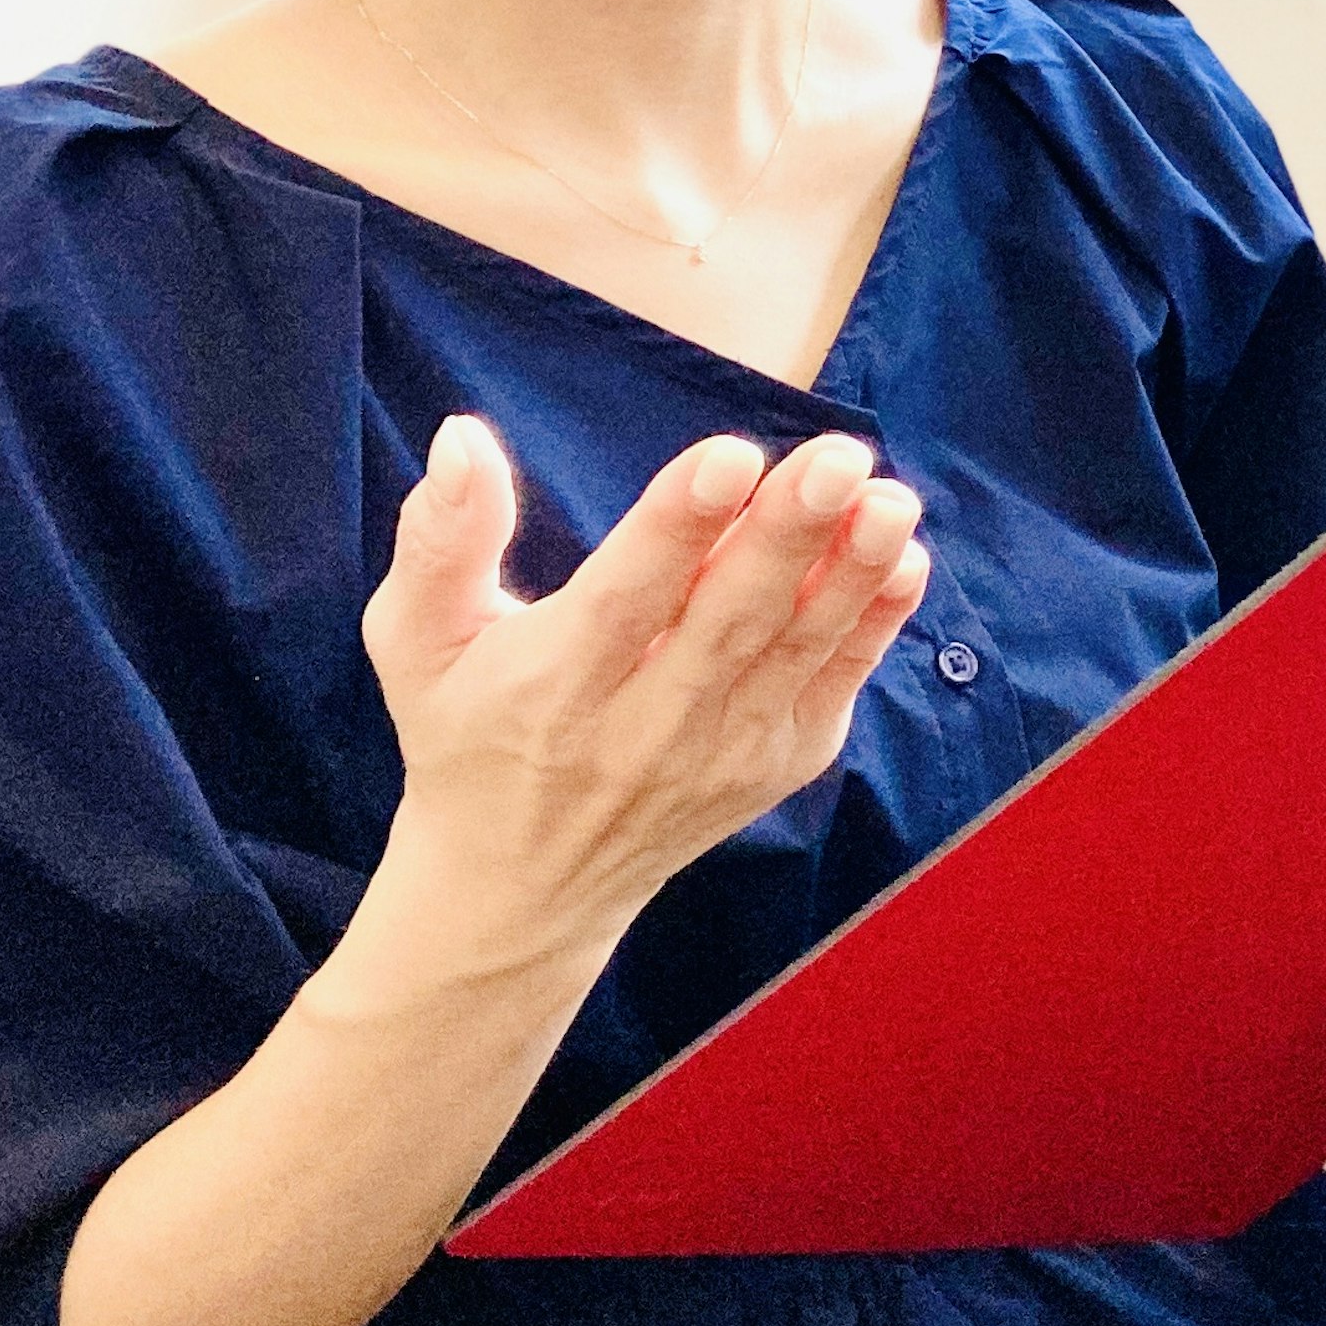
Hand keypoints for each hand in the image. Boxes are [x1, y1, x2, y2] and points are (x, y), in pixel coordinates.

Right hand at [359, 415, 930, 964]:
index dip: (678, 526)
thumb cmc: (467, 735)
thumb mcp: (419, 643)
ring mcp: (721, 753)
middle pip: (728, 621)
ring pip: (795, 652)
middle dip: (786, 536)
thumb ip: (443, 539)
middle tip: (836, 457)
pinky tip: (905, 560)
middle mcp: (645, 726)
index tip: (730, 456)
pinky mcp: (774, 766)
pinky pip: (832, 687)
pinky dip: (873, 626)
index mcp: (555, 684)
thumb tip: (462, 436)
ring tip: (889, 501)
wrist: (522, 889)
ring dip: (850, 573)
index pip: (626, 598)